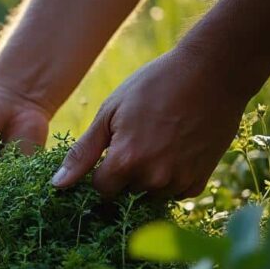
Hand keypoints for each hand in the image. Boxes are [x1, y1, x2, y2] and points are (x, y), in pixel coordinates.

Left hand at [51, 47, 245, 198]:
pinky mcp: (200, 180)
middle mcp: (153, 178)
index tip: (108, 154)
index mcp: (125, 162)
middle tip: (135, 143)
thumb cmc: (155, 85)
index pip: (100, 190)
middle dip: (123, 176)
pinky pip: (174, 193)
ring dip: (146, 180)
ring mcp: (179, 182)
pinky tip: (173, 152)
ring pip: (149, 196)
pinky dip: (170, 180)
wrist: (213, 72)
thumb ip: (82, 153)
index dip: (100, 173)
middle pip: (124, 194)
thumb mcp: (110, 113)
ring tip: (155, 145)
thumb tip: (56, 185)